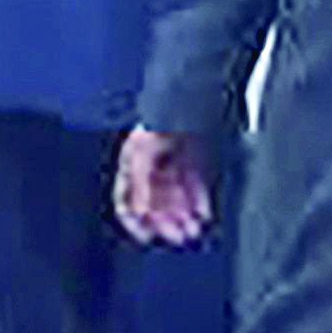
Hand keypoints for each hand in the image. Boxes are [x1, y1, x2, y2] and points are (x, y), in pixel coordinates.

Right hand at [115, 127, 212, 246]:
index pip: (127, 200)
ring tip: (194, 231)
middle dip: (167, 223)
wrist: (189, 95)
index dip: (135, 221)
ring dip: (184, 217)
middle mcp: (151, 166)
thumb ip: (138, 184)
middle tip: (180, 237)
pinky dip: (198, 202)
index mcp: (131, 164)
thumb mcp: (142, 155)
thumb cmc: (160, 122)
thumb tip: (138, 211)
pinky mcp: (195, 161)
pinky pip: (194, 187)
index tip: (147, 237)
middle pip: (155, 203)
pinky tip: (204, 215)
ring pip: (176, 199)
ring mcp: (174, 164)